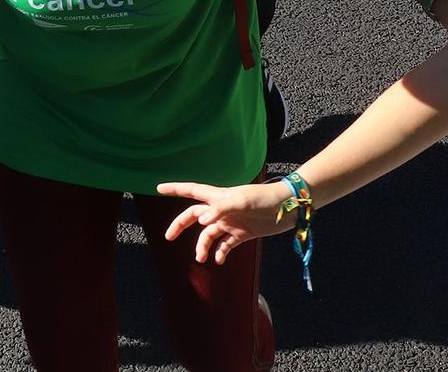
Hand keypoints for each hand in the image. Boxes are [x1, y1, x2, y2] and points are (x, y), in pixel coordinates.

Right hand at [156, 179, 293, 262]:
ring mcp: (231, 222)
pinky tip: (219, 260)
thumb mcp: (242, 201)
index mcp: (218, 197)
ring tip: (201, 258)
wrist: (288, 208)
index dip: (175, 189)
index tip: (158, 188)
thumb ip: (220, 209)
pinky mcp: (242, 234)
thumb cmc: (264, 199)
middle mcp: (221, 209)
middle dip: (180, 225)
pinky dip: (220, 252)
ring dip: (203, 245)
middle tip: (168, 237)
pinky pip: (226, 245)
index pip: (191, 191)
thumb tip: (200, 221)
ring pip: (209, 234)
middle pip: (194, 216)